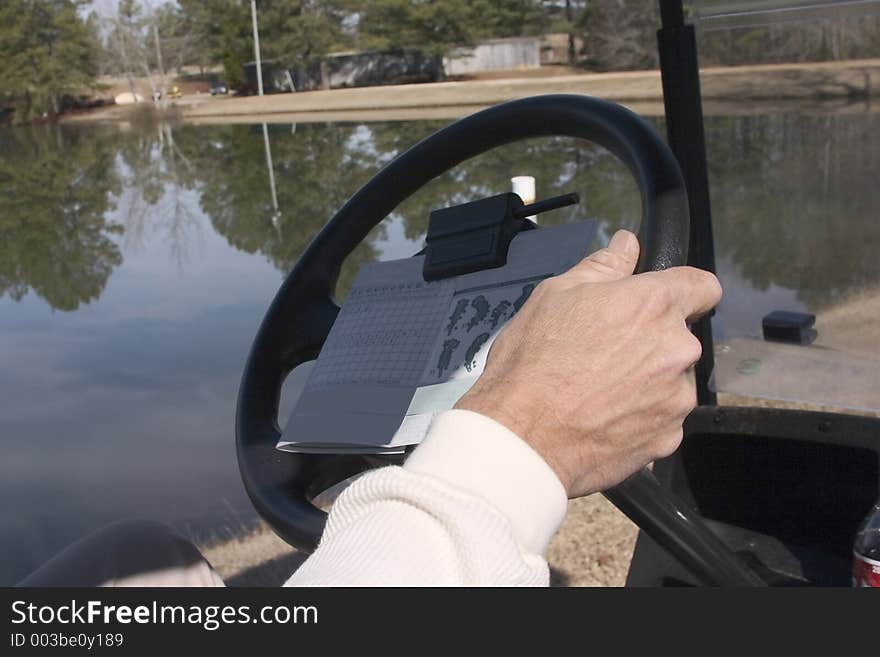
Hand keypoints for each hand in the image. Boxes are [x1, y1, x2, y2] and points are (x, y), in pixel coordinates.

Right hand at [455, 230, 720, 497]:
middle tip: (606, 354)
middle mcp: (677, 349)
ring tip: (600, 393)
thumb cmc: (532, 361)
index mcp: (653, 304)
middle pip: (681, 338)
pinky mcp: (668, 439)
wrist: (521, 437)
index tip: (661, 304)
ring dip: (649, 382)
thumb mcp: (555, 295)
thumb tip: (628, 245)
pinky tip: (603, 420)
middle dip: (653, 341)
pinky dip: (640, 418)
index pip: (703, 286)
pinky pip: (662, 420)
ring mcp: (677, 398)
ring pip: (673, 381)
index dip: (685, 290)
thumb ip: (602, 267)